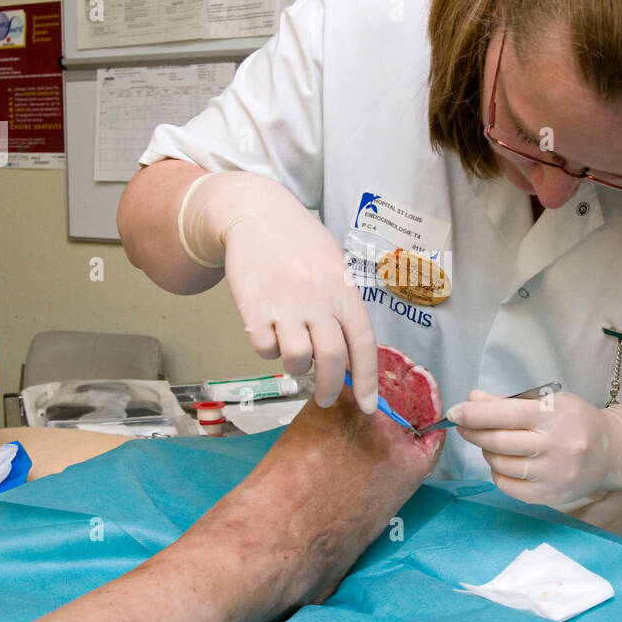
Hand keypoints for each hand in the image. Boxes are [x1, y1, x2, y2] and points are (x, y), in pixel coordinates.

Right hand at [179, 172, 377, 412]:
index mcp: (344, 289)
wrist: (256, 213)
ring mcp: (285, 303)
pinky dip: (268, 350)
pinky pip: (264, 349)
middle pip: (330, 360)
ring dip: (295, 366)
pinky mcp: (254, 307)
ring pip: (296, 360)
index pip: (363, 344)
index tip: (367, 407)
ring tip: (292, 351)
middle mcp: (318, 298)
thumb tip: (348, 358)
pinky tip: (269, 330)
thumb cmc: (300, 243)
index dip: (367, 381)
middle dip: (328, 388)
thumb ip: (342, 308)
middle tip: (323, 398)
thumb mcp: (334, 267)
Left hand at [446, 389, 621, 506]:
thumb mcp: (549, 402)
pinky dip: (498, 473)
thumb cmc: (576, 422)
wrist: (611, 453)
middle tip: (463, 426)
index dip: (474, 414)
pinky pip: (509, 486)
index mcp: (556, 416)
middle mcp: (556, 447)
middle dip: (473, 433)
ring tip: (491, 443)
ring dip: (487, 452)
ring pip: (500, 464)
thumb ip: (509, 402)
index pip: (505, 414)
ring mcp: (554, 475)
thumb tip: (472, 400)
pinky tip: (503, 463)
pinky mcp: (551, 496)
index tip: (455, 413)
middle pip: (498, 442)